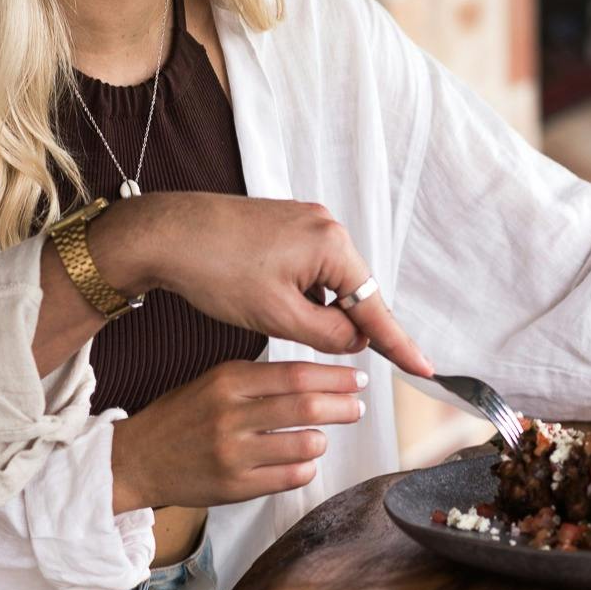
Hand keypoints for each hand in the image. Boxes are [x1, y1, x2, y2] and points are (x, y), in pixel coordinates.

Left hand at [93, 194, 432, 377]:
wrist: (166, 233)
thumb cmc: (216, 270)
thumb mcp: (277, 316)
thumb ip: (327, 334)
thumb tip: (355, 340)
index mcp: (332, 246)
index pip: (374, 307)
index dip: (398, 344)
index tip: (424, 369)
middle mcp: (326, 225)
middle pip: (352, 291)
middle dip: (339, 324)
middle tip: (317, 349)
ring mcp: (305, 220)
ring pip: (327, 282)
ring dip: (314, 309)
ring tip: (270, 315)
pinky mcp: (284, 224)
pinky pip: (308, 267)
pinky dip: (299, 292)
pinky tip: (269, 300)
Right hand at [110, 361, 365, 510]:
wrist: (136, 460)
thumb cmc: (180, 417)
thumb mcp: (213, 382)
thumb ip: (259, 380)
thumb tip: (316, 379)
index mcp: (227, 381)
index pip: (296, 374)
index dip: (334, 377)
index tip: (357, 379)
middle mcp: (231, 415)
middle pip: (306, 408)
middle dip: (342, 406)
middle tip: (356, 407)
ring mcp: (233, 454)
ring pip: (304, 446)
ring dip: (321, 441)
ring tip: (319, 438)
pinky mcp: (235, 487)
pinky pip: (290, 478)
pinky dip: (305, 468)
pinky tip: (299, 462)